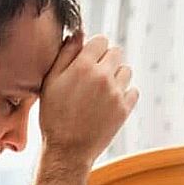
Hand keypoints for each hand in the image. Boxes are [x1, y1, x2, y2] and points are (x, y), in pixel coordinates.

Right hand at [39, 32, 138, 168]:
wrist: (67, 151)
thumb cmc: (54, 116)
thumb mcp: (50, 82)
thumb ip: (65, 54)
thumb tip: (79, 33)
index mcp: (83, 66)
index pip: (101, 40)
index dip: (94, 49)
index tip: (88, 60)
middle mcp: (103, 76)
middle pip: (117, 52)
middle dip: (107, 60)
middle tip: (94, 76)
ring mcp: (116, 93)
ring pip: (126, 71)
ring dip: (117, 76)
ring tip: (101, 90)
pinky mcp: (124, 109)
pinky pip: (133, 91)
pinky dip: (124, 94)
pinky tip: (109, 102)